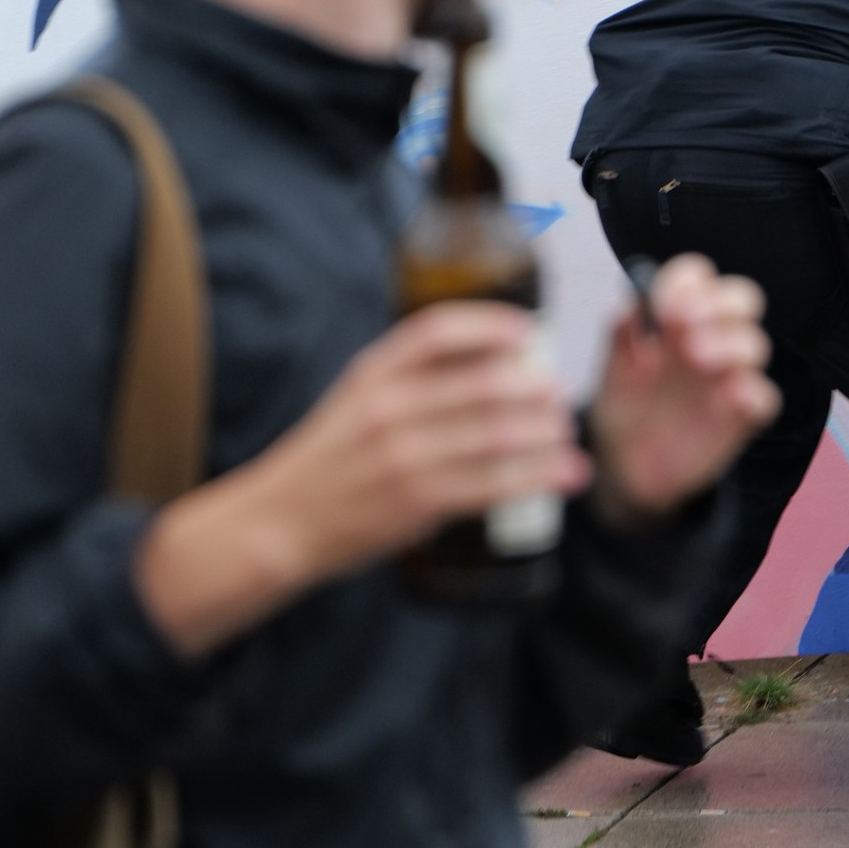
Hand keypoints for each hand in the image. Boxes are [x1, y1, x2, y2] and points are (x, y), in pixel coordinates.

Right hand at [139, 302, 589, 656]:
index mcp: (373, 373)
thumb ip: (415, 379)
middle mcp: (388, 407)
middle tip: (561, 396)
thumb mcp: (359, 399)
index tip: (528, 332)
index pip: (437, 331)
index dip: (490, 326)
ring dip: (545, 435)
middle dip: (535, 389)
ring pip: (497, 435)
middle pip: (483, 384)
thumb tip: (499, 361)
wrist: (280, 521)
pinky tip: (566, 475)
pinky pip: (494, 483)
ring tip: (567, 437)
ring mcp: (403, 455)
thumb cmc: (332, 458)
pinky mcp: (418, 500)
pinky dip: (539, 477)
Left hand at [590, 255, 778, 526]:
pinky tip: (728, 395)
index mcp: (677, 322)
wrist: (624, 471)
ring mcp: (728, 378)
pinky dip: (753, 391)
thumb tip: (630, 302)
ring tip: (696, 356)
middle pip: (741, 299)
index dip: (685, 282)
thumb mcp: (611, 374)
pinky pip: (765, 398)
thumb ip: (620, 337)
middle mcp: (709, 341)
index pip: (697, 280)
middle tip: (685, 320)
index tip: (661, 305)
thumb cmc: (621, 413)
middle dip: (720, 302)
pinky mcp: (741, 417)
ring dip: (730, 341)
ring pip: (755, 344)